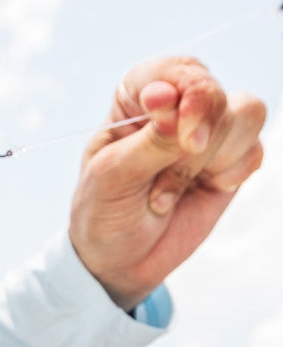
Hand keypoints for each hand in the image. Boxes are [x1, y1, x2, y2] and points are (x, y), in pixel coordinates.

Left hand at [69, 57, 266, 310]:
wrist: (118, 263)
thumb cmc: (103, 214)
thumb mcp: (111, 179)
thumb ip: (149, 140)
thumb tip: (169, 99)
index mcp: (138, 96)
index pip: (175, 71)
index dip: (186, 92)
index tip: (176, 125)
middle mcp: (178, 105)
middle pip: (216, 93)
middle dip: (200, 135)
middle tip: (169, 175)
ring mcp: (209, 131)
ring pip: (246, 115)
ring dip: (210, 161)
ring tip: (166, 195)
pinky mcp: (232, 160)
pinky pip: (254, 150)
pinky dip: (230, 175)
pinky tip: (200, 193)